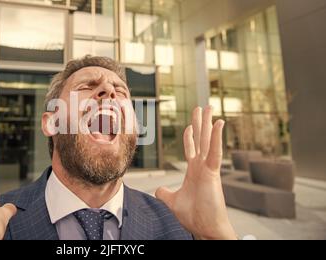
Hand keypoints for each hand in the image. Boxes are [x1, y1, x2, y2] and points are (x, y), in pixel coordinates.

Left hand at [156, 106, 235, 239]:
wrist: (205, 228)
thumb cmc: (194, 216)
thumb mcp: (173, 201)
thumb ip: (165, 193)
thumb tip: (158, 189)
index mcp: (194, 171)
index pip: (192, 148)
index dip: (190, 135)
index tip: (190, 124)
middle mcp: (202, 166)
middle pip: (201, 139)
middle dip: (200, 123)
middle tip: (202, 107)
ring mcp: (208, 168)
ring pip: (208, 141)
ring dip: (208, 123)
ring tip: (209, 107)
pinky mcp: (213, 172)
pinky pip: (215, 151)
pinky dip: (216, 137)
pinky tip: (218, 123)